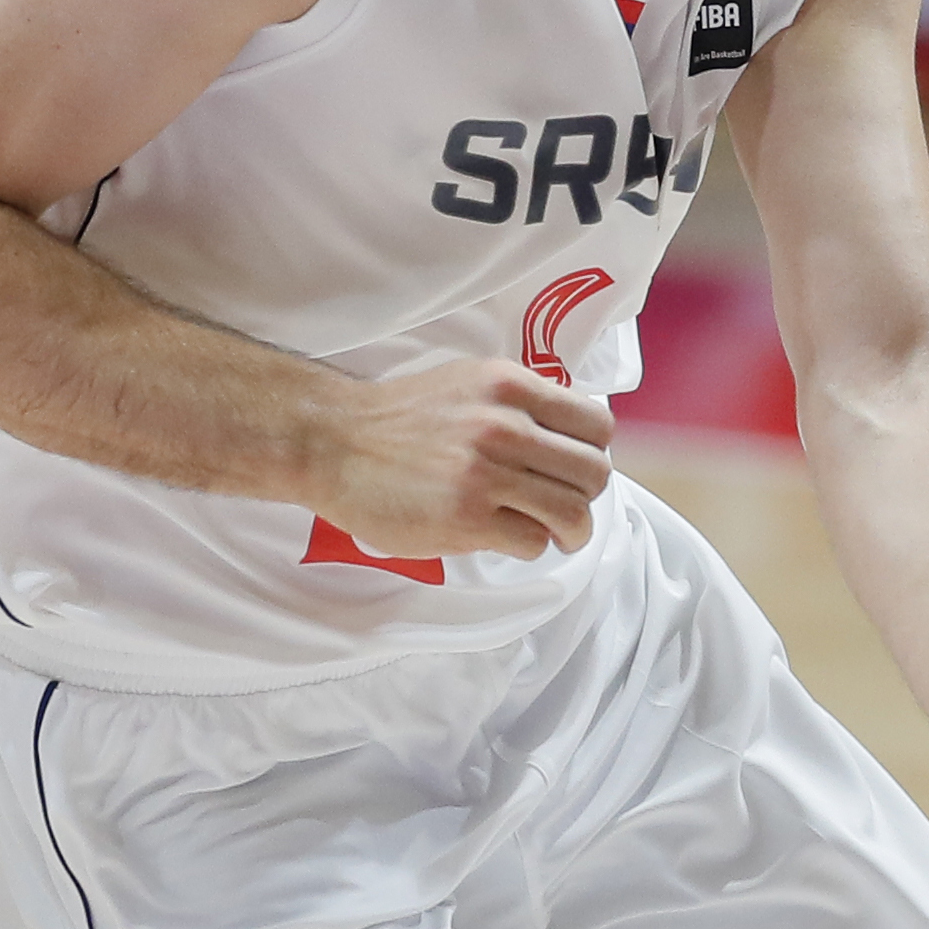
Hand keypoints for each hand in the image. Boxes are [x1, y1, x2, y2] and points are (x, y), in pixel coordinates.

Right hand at [310, 359, 616, 562]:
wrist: (332, 442)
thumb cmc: (397, 418)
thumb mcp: (467, 382)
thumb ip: (518, 403)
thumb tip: (566, 439)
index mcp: (509, 386)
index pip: (596, 425)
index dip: (591, 452)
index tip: (572, 468)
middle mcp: (503, 424)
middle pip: (593, 472)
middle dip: (586, 497)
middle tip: (565, 508)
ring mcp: (485, 472)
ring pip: (573, 513)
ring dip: (569, 531)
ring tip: (551, 534)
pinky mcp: (466, 517)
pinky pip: (532, 542)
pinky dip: (528, 546)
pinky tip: (505, 537)